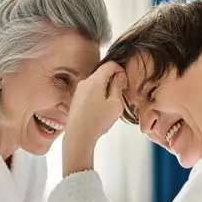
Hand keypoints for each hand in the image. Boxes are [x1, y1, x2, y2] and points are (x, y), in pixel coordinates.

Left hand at [62, 62, 126, 176]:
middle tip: (120, 96)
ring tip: (110, 107)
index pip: (110, 65)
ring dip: (106, 90)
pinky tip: (101, 111)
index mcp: (94, 80)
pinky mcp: (76, 99)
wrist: (78, 136)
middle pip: (102, 74)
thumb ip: (118, 86)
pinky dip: (98, 97)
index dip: (120, 70)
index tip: (124, 83)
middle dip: (113, 81)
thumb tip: (119, 76)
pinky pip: (90, 92)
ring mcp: (79, 91)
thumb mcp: (115, 104)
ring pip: (96, 84)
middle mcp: (84, 82)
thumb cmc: (97, 122)